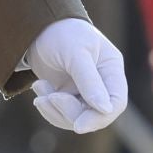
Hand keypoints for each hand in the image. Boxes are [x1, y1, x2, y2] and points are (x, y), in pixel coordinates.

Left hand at [25, 18, 126, 134]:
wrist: (36, 26)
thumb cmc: (61, 32)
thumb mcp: (75, 53)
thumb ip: (89, 81)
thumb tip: (105, 109)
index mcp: (111, 69)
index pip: (116, 102)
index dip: (100, 117)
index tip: (78, 126)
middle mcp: (101, 82)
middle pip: (94, 114)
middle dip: (70, 112)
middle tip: (50, 98)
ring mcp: (84, 90)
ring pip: (76, 117)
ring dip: (55, 109)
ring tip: (39, 87)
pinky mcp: (67, 94)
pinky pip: (61, 113)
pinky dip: (48, 105)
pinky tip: (39, 87)